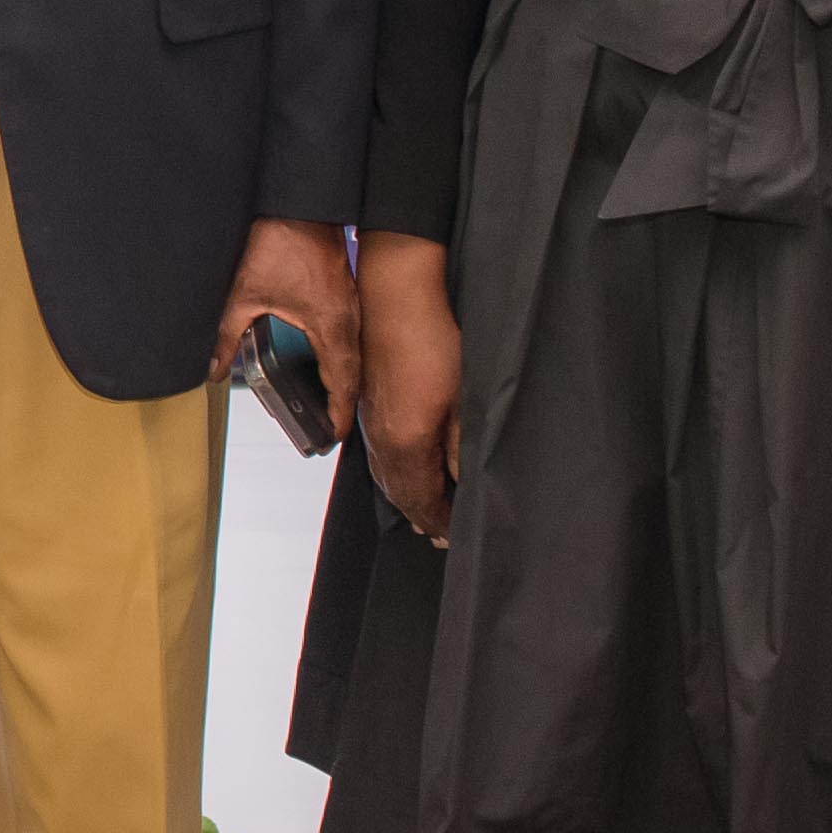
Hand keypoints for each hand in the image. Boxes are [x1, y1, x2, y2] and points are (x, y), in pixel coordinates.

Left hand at [216, 217, 362, 436]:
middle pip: (354, 374)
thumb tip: (214, 368)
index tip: (333, 436)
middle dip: (343, 404)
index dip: (339, 413)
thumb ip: (228, 336)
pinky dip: (343, 357)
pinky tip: (329, 364)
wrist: (300, 206)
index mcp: (330, 326)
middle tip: (330, 429)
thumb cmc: (280, 243)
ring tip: (331, 405)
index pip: (343, 382)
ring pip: (355, 355)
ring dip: (345, 381)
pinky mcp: (346, 294)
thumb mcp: (244, 295)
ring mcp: (351, 306)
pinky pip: (351, 336)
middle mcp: (348, 320)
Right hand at [357, 236, 461, 545]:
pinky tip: (405, 471)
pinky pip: (380, 455)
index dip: (440, 521)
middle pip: (400, 494)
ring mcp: (371, 420)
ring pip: (386, 476)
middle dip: (422, 516)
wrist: (396, 294)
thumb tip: (462, 483)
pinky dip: (394, 475)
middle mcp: (382, 439)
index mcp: (406, 442)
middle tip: (440, 536)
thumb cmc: (433, 339)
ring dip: (407, 498)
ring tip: (424, 514)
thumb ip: (461, 447)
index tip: (455, 537)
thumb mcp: (462, 398)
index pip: (422, 500)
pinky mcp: (369, 403)